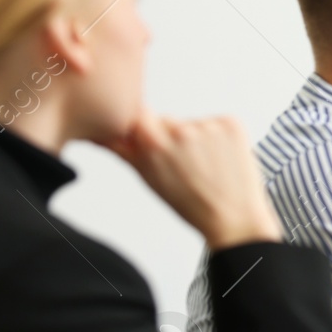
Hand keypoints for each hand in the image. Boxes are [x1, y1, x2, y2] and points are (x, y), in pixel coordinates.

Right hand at [106, 110, 283, 249]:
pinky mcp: (231, 123)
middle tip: (185, 166)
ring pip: (191, 124)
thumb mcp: (147, 176)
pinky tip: (221, 159)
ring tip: (205, 167)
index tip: (149, 143)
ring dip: (195, 139)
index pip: (136, 115)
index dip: (142, 130)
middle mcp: (179, 129)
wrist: (234, 217)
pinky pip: (216, 124)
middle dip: (169, 139)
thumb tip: (98, 132)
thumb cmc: (189, 202)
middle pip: (165, 121)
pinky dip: (218, 138)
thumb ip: (121, 149)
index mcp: (153, 141)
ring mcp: (208, 125)